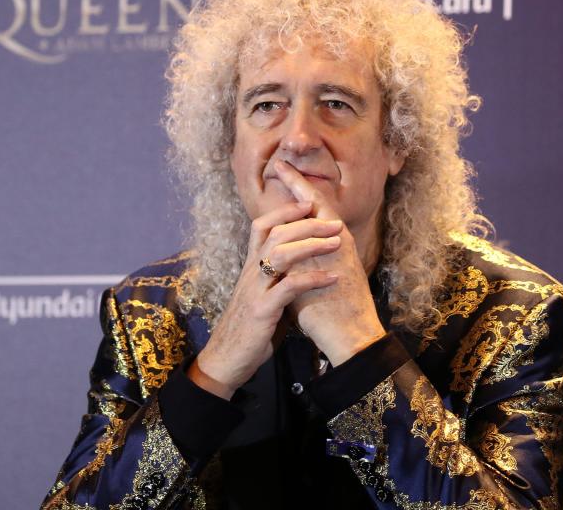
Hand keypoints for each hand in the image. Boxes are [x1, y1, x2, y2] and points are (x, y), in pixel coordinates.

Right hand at [190, 200, 344, 398]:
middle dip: (307, 223)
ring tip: (336, 242)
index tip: (309, 202)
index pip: (262, 226)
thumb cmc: (249, 328)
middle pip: (275, 233)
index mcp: (251, 267)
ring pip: (280, 253)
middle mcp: (250, 273)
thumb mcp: (263, 296)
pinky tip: (331, 277)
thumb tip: (301, 266)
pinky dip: (312, 278)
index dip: (284, 211)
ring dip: (311, 244)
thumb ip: (277, 278)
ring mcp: (255, 290)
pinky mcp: (261, 310)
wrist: (226, 360)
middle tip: (335, 222)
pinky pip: (288, 287)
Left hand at [274, 161, 386, 365]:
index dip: (302, 193)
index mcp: (336, 249)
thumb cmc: (335, 314)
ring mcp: (334, 254)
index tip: (286, 173)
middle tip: (282, 161)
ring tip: (283, 171)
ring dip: (298, 193)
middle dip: (299, 184)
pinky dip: (299, 222)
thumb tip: (289, 257)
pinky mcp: (329, 266)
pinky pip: (312, 240)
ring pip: (316, 214)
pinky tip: (286, 203)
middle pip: (317, 206)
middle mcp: (337, 246)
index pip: (317, 214)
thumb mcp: (318, 283)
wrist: (352, 337)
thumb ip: (306, 265)